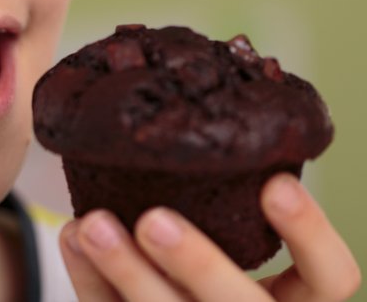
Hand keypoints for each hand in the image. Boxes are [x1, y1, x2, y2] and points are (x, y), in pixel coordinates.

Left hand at [58, 173, 360, 300]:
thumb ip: (232, 198)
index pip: (330, 279)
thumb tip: (197, 119)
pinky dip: (89, 277)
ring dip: (126, 270)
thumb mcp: (237, 229)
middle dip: (197, 264)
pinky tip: (72, 238)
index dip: (310, 235)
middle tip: (154, 221)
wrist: (167, 289)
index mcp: (293, 298)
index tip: (273, 185)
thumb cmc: (211, 253)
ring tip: (92, 224)